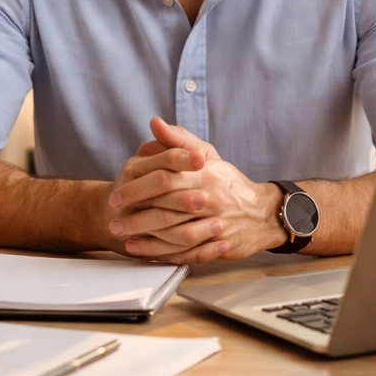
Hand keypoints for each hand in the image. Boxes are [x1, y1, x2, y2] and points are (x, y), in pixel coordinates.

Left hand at [105, 117, 285, 263]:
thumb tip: (154, 122)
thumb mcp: (207, 155)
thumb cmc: (228, 182)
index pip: (165, 180)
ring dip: (145, 237)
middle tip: (113, 218)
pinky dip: (161, 252)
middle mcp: (212, 200)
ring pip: (175, 234)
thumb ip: (178, 140)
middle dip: (136, 216)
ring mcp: (216, 225)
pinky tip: (142, 250)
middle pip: (167, 209)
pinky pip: (186, 252)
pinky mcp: (218, 245)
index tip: (116, 196)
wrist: (262, 213)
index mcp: (205, 175)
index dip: (137, 189)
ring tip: (122, 234)